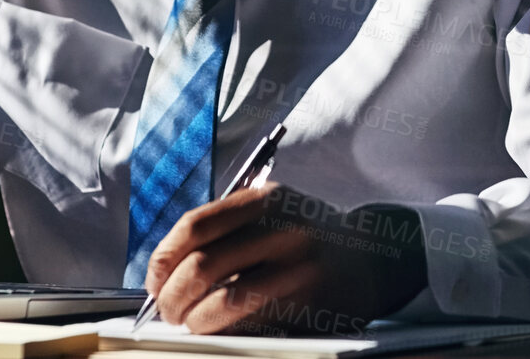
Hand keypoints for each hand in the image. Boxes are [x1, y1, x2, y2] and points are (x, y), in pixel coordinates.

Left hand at [145, 182, 427, 334]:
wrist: (374, 257)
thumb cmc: (308, 239)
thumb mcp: (274, 214)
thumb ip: (227, 231)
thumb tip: (164, 272)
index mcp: (268, 199)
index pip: (195, 225)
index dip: (163, 259)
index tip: (154, 282)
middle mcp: (286, 227)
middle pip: (203, 265)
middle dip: (172, 297)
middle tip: (168, 312)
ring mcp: (302, 267)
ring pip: (224, 300)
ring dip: (196, 320)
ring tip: (192, 324)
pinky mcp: (312, 304)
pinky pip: (252, 323)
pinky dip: (226, 331)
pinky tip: (222, 331)